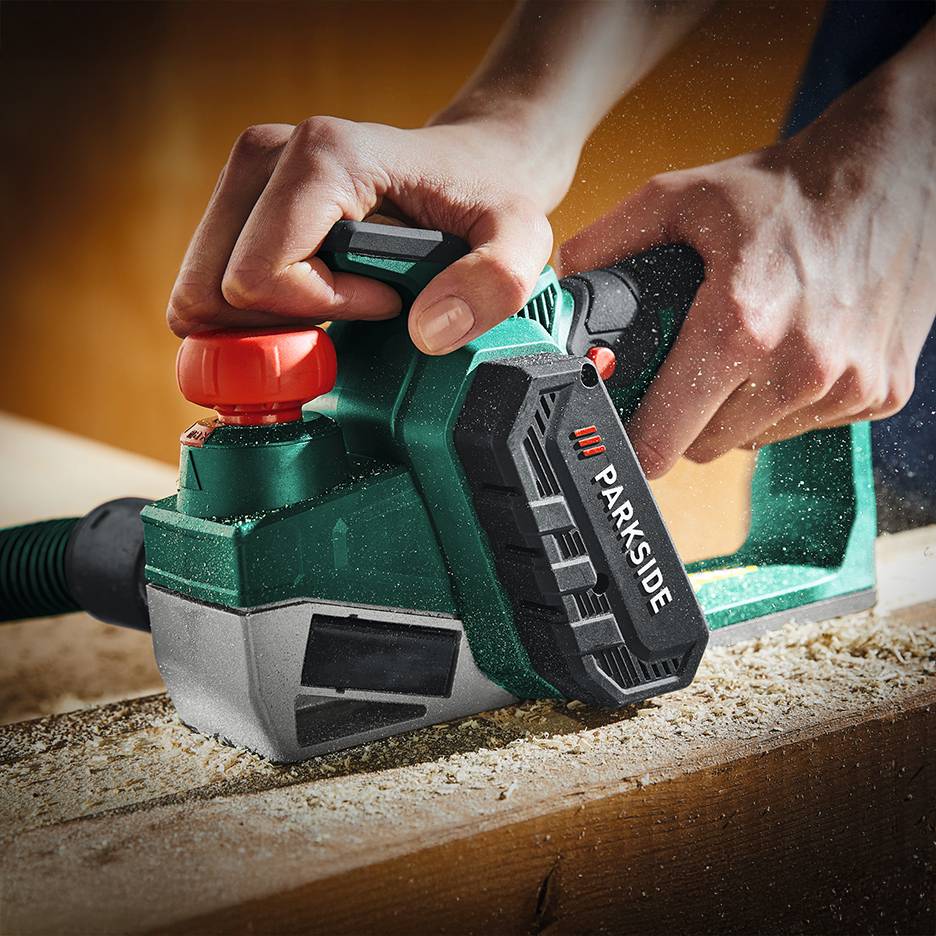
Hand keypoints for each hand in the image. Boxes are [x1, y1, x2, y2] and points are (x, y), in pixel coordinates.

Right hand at [167, 115, 563, 353]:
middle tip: (346, 319)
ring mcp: (248, 176)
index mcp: (323, 159)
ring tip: (333, 307)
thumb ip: (495, 283)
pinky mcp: (243, 199)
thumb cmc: (490, 198)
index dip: (320, 312)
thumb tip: (425, 332)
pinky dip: (255, 313)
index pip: (260, 277)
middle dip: (274, 330)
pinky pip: (212, 284)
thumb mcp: (521, 239)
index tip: (383, 301)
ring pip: (200, 291)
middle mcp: (269, 156)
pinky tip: (312, 301)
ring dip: (262, 325)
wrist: (475, 164)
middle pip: (210, 289)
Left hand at [559, 42, 934, 478]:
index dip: (635, 441)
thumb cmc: (788, 187)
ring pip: (754, 441)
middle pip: (703, 447)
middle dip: (682, 420)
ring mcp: (847, 388)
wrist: (900, 170)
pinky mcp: (882, 395)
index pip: (663, 441)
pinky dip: (787, 403)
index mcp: (739, 327)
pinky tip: (791, 351)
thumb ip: (609, 243)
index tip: (626, 431)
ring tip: (742, 352)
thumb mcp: (680, 197)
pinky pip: (806, 427)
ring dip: (735, 413)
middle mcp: (798, 369)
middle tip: (683, 373)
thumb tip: (561, 283)